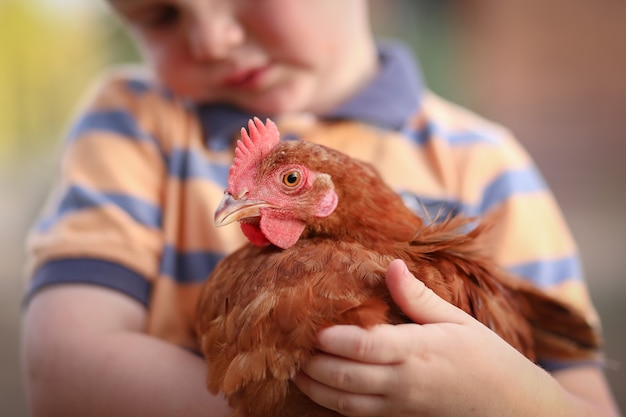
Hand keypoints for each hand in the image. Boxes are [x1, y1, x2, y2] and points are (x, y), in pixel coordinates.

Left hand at [293, 259, 563, 416]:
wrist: (514, 408)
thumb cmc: (487, 359)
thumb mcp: (456, 321)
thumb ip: (418, 297)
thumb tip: (390, 265)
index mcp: (419, 351)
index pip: (367, 347)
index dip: (335, 339)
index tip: (313, 328)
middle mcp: (405, 383)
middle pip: (347, 377)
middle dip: (314, 365)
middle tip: (291, 347)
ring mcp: (400, 407)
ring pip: (346, 403)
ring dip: (316, 388)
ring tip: (296, 370)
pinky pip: (360, 416)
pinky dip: (335, 405)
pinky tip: (322, 392)